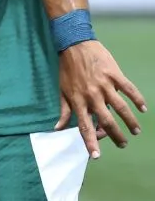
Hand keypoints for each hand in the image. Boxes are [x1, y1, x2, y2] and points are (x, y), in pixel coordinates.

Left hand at [54, 40, 146, 158]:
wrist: (74, 44)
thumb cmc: (67, 69)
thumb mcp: (62, 90)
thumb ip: (63, 111)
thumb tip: (58, 128)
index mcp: (78, 100)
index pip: (84, 126)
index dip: (90, 142)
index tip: (96, 156)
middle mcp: (91, 95)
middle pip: (106, 121)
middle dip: (116, 136)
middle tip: (123, 144)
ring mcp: (104, 85)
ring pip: (121, 108)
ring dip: (130, 121)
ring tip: (135, 131)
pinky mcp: (114, 74)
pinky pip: (129, 89)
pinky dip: (137, 99)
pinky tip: (143, 108)